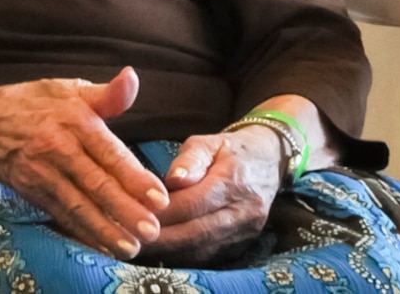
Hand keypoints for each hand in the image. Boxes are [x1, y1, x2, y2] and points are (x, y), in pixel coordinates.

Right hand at [0, 67, 168, 258]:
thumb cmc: (33, 104)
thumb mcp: (68, 89)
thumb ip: (107, 94)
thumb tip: (132, 77)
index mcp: (73, 119)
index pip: (108, 151)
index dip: (133, 176)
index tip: (159, 198)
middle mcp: (57, 147)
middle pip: (94, 182)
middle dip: (124, 209)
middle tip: (152, 231)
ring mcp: (42, 172)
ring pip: (77, 204)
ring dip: (104, 228)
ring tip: (130, 247)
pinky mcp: (32, 192)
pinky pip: (61, 215)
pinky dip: (82, 233)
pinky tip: (103, 248)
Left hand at [145, 127, 281, 262]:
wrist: (270, 161)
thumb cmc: (230, 149)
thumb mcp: (208, 142)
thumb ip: (189, 160)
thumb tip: (173, 179)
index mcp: (233, 182)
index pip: (193, 204)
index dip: (162, 213)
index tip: (132, 216)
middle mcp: (243, 212)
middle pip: (198, 232)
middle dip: (161, 239)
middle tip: (129, 240)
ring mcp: (246, 231)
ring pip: (204, 248)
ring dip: (170, 252)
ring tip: (139, 249)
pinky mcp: (244, 243)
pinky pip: (211, 255)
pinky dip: (185, 256)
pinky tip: (161, 254)